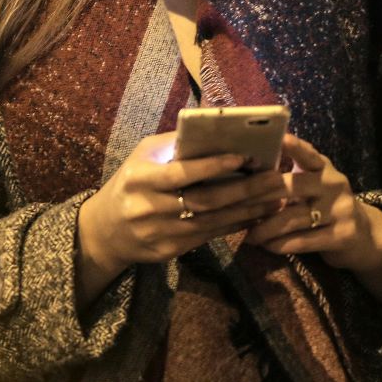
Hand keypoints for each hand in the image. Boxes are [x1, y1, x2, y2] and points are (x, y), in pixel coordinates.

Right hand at [79, 131, 288, 270]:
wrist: (105, 230)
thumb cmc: (131, 183)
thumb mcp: (143, 157)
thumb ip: (175, 145)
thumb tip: (217, 131)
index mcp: (141, 179)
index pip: (181, 172)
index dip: (213, 166)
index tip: (244, 157)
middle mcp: (150, 208)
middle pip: (205, 201)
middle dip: (245, 190)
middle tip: (276, 179)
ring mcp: (161, 233)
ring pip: (213, 222)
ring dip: (249, 210)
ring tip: (276, 198)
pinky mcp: (170, 251)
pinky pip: (209, 237)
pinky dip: (235, 225)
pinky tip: (257, 215)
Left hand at [246, 134, 381, 279]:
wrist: (363, 236)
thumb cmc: (327, 206)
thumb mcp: (316, 185)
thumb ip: (292, 175)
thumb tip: (250, 169)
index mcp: (324, 168)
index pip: (307, 154)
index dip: (292, 146)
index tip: (276, 140)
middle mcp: (334, 184)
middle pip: (291, 187)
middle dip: (259, 197)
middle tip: (235, 206)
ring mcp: (340, 210)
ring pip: (293, 218)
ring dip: (266, 228)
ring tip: (248, 235)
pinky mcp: (341, 236)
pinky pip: (303, 241)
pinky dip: (281, 245)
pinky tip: (267, 246)